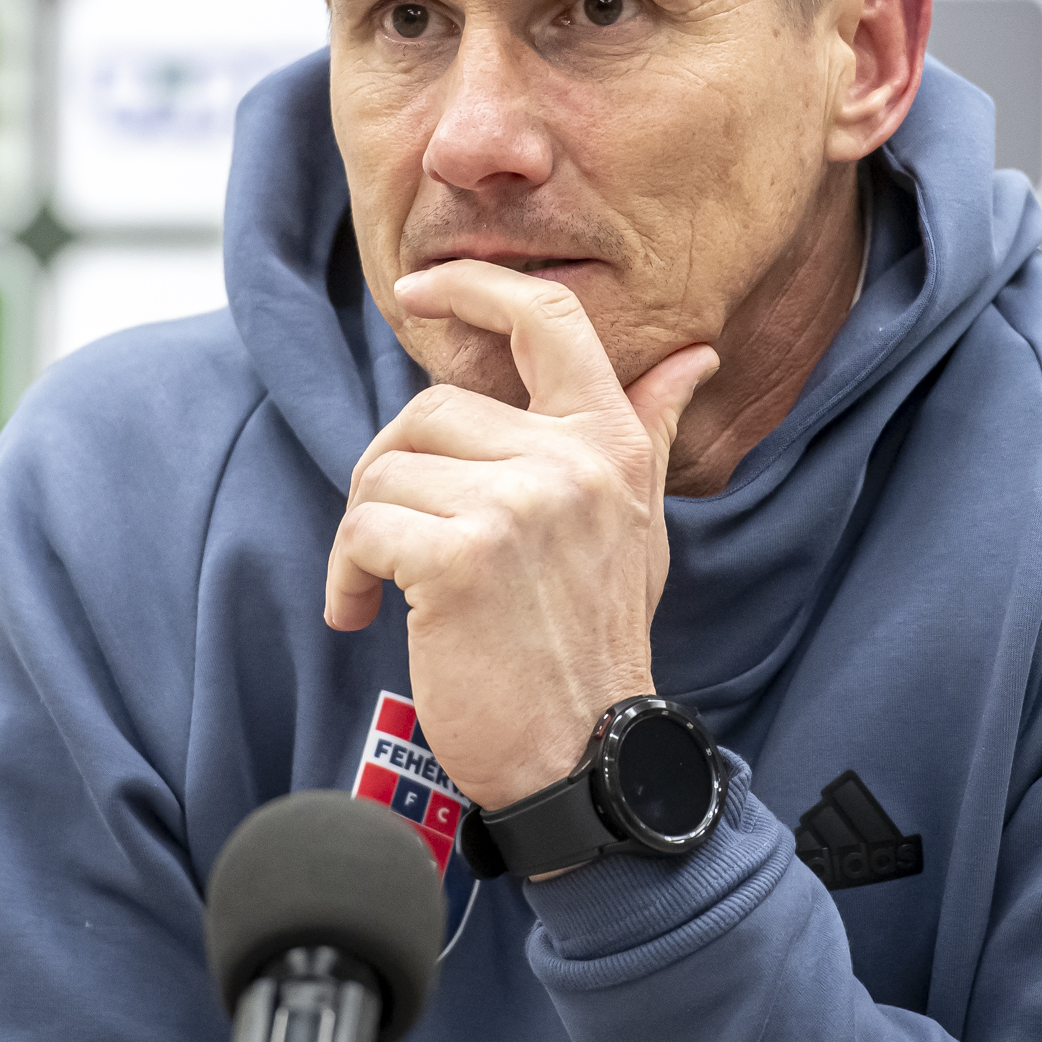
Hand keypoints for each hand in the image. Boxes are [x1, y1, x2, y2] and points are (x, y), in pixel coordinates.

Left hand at [324, 260, 717, 812]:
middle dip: (394, 471)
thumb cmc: (598, 636)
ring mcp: (516, 506)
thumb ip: (649, 429)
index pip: (549, 321)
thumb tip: (693, 356)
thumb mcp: (638, 523)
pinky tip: (362, 613)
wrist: (586, 755)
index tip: (421, 290)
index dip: (477, 287)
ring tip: (384, 588)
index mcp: (611, 443)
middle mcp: (571, 461)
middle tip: (392, 537)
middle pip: (431, 409)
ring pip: (388, 470)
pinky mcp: (459, 558)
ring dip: (366, 531)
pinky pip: (364, 526)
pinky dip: (347, 572)